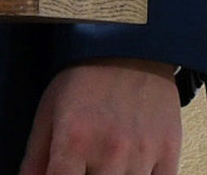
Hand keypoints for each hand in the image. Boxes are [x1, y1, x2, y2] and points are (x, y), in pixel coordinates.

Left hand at [18, 59, 181, 174]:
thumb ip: (36, 158)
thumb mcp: (49, 111)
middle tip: (85, 165)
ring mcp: (143, 154)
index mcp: (74, 141)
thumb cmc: (84, 77)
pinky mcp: (170, 152)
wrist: (131, 44)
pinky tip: (131, 168)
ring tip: (105, 163)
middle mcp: (109, 151)